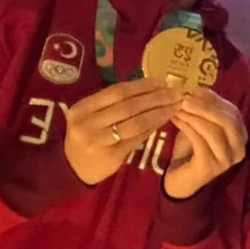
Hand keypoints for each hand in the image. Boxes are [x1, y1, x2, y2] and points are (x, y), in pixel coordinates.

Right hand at [63, 79, 183, 185]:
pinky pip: (137, 138)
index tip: (162, 81)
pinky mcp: (111, 156)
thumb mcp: (92, 115)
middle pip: (128, 106)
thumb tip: (152, 86)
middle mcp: (87, 124)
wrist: (74, 167)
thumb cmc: (88, 133)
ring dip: (159, 112)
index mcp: (81, 108)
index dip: (142, 85)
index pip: (116, 92)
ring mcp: (99, 141)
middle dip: (156, 98)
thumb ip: (113, 102)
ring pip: (135, 123)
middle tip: (176, 92)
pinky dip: (153, 127)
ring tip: (175, 105)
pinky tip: (164, 120)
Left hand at [164, 89, 247, 200]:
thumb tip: (195, 88)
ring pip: (214, 131)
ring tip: (178, 107)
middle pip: (228, 121)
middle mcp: (238, 149)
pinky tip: (175, 119)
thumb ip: (202, 111)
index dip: (214, 99)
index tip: (195, 89)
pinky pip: (200, 142)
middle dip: (206, 107)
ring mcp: (226, 160)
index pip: (233, 112)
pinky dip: (187, 127)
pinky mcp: (210, 167)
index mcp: (239, 136)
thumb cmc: (190, 150)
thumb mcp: (199, 126)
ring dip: (194, 116)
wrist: (179, 180)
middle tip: (185, 98)